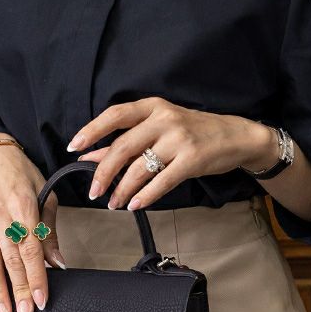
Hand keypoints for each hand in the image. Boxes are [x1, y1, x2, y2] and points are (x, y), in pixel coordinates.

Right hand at [0, 137, 66, 311]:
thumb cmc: (21, 174)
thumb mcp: (44, 193)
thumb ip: (49, 229)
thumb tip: (58, 263)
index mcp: (23, 206)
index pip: (31, 249)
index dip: (37, 277)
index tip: (41, 300)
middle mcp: (0, 216)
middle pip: (11, 261)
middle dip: (19, 291)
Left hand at [66, 97, 273, 209]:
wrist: (236, 136)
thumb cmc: (192, 131)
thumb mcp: (159, 129)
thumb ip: (126, 140)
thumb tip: (90, 156)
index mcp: (152, 106)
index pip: (115, 115)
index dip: (92, 131)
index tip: (74, 148)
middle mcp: (164, 119)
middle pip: (123, 146)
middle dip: (103, 172)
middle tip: (93, 191)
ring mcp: (179, 139)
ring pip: (140, 168)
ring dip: (123, 189)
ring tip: (113, 203)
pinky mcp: (192, 159)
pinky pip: (161, 181)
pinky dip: (145, 196)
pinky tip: (134, 205)